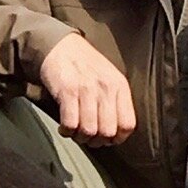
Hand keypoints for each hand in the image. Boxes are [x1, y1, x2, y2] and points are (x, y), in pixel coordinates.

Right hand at [38, 32, 135, 146]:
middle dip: (96, 141)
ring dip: (80, 138)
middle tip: (88, 138)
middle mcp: (106, 88)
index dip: (117, 138)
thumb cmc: (85, 65)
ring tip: (75, 133)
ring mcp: (86, 89)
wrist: (60, 46)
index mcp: (119, 86)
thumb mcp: (109, 78)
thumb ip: (115, 101)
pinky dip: (67, 131)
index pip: (127, 124)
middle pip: (107, 131)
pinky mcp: (67, 91)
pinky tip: (65, 128)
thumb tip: (115, 132)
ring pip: (88, 130)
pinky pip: (70, 124)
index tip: (107, 140)